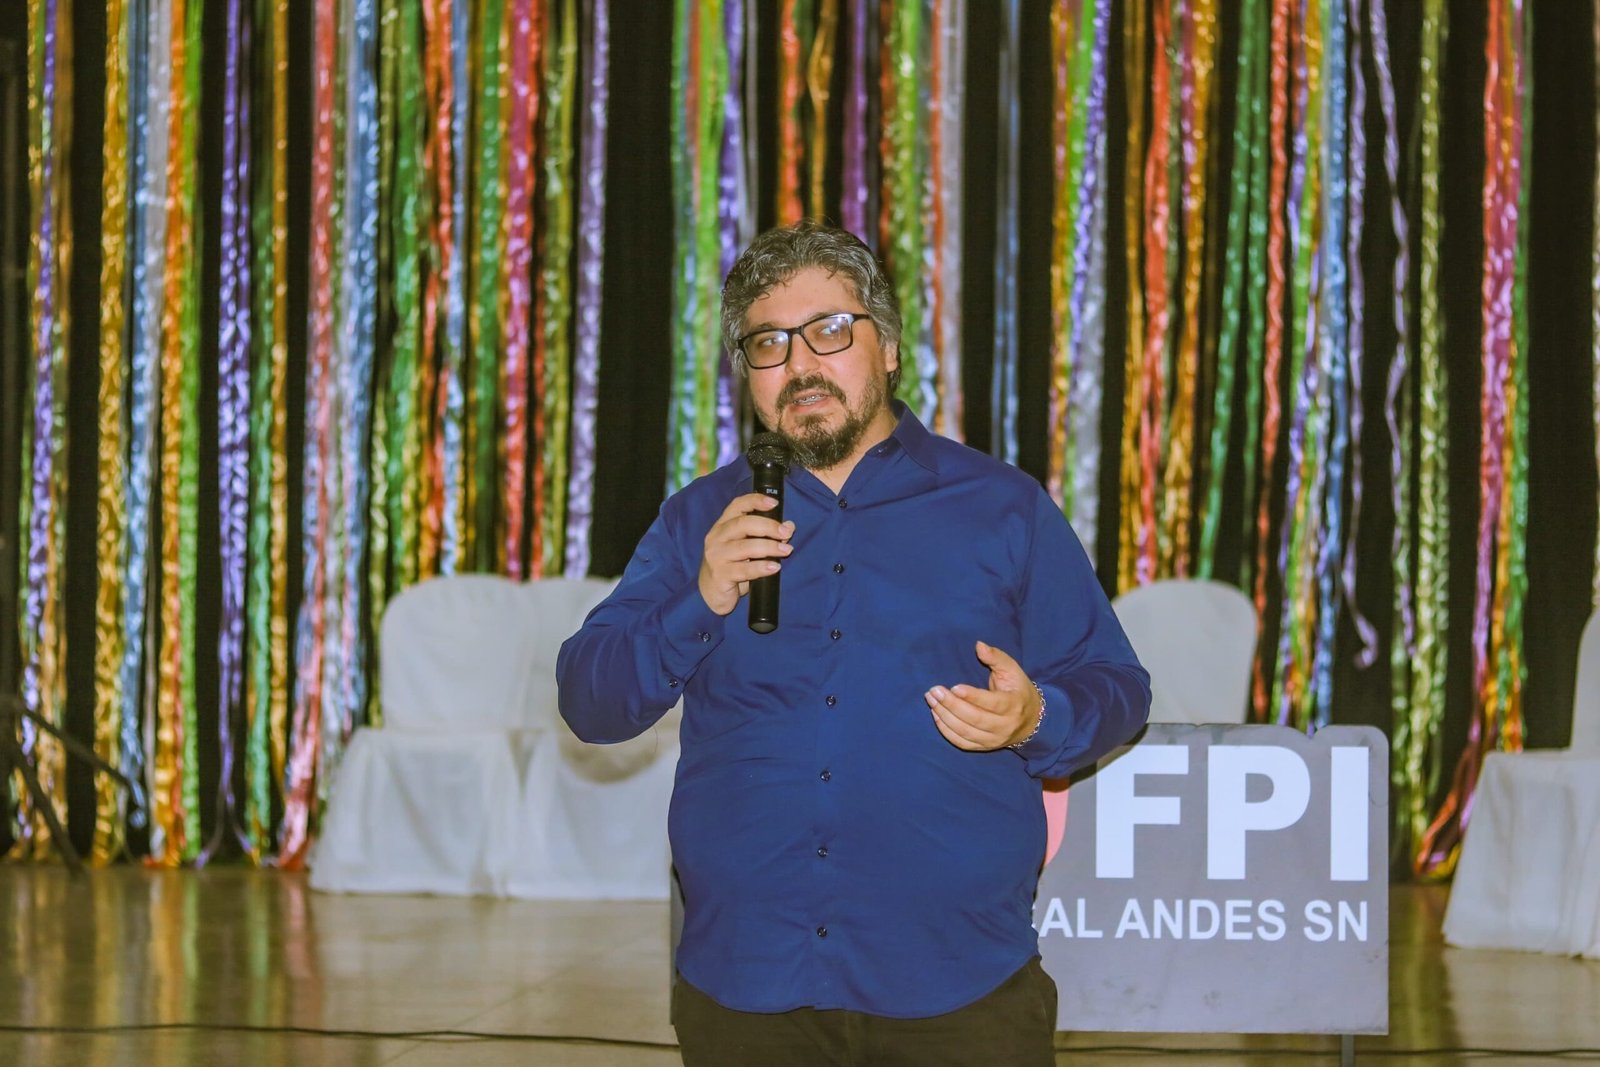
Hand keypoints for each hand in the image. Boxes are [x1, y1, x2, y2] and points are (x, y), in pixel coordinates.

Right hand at [697, 493, 794, 615]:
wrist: (711, 593)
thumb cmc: (732, 566)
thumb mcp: (748, 548)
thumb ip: (766, 536)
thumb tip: (789, 527)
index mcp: (723, 525)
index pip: (737, 505)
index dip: (755, 501)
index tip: (774, 503)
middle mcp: (717, 537)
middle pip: (742, 524)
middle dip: (768, 526)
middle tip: (786, 533)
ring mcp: (716, 556)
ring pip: (744, 547)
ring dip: (769, 547)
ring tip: (786, 550)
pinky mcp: (720, 575)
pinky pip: (743, 570)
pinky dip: (761, 567)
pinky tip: (774, 567)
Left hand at [926, 641, 1041, 750]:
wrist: (1031, 720)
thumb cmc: (1018, 690)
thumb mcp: (1012, 670)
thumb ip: (996, 657)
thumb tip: (978, 645)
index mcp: (1014, 705)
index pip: (992, 703)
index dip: (972, 696)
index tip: (953, 687)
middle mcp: (1005, 726)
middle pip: (975, 719)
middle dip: (951, 705)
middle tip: (934, 691)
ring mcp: (994, 739)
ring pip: (966, 732)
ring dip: (944, 717)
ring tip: (931, 701)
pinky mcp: (985, 747)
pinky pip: (962, 743)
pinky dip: (946, 731)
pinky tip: (936, 715)